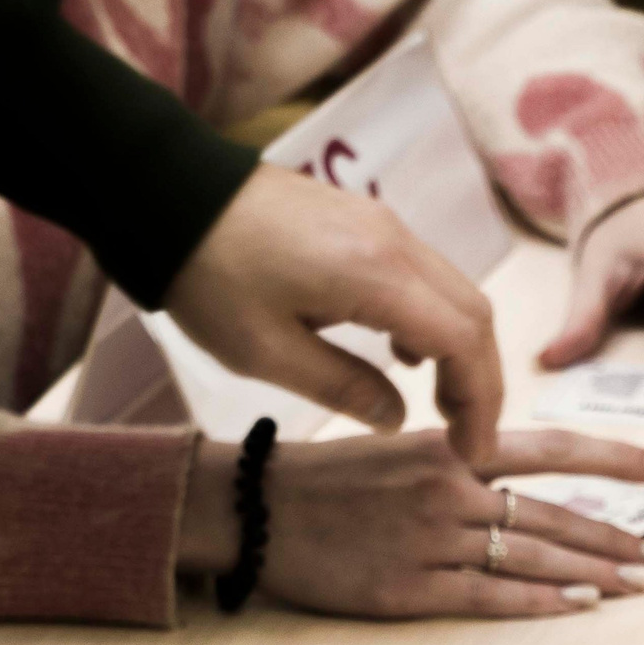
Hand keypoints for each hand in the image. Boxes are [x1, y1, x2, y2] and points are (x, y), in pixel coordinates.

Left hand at [165, 166, 501, 464]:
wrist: (163, 192)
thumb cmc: (207, 275)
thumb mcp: (265, 352)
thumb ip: (342, 388)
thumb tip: (395, 417)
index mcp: (376, 275)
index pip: (464, 342)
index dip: (480, 402)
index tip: (472, 451)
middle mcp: (394, 241)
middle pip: (474, 315)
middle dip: (480, 380)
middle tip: (463, 435)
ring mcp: (382, 224)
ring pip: (454, 292)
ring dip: (459, 350)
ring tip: (438, 401)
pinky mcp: (364, 221)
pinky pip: (424, 274)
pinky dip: (433, 320)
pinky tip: (403, 352)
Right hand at [180, 427, 643, 617]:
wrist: (254, 509)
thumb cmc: (330, 478)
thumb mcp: (403, 447)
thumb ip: (466, 458)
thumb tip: (528, 475)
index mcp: (453, 446)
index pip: (556, 448)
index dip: (619, 461)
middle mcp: (452, 489)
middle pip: (560, 514)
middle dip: (625, 538)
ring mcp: (433, 540)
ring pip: (537, 555)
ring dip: (599, 573)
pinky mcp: (411, 588)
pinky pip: (493, 596)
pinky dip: (543, 600)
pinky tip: (584, 603)